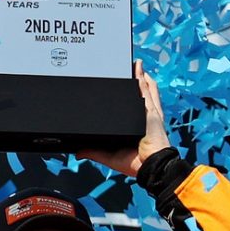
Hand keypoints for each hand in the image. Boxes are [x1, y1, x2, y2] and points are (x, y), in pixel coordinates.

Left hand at [78, 61, 171, 175]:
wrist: (151, 166)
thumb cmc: (137, 164)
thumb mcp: (110, 156)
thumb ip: (94, 152)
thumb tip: (78, 152)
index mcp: (138, 127)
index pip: (134, 107)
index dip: (131, 96)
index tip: (123, 87)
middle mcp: (144, 117)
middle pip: (142, 94)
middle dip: (138, 81)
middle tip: (131, 69)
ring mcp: (149, 113)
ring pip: (145, 89)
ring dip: (140, 76)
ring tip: (135, 64)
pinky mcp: (151, 112)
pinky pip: (146, 91)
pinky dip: (141, 79)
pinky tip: (138, 68)